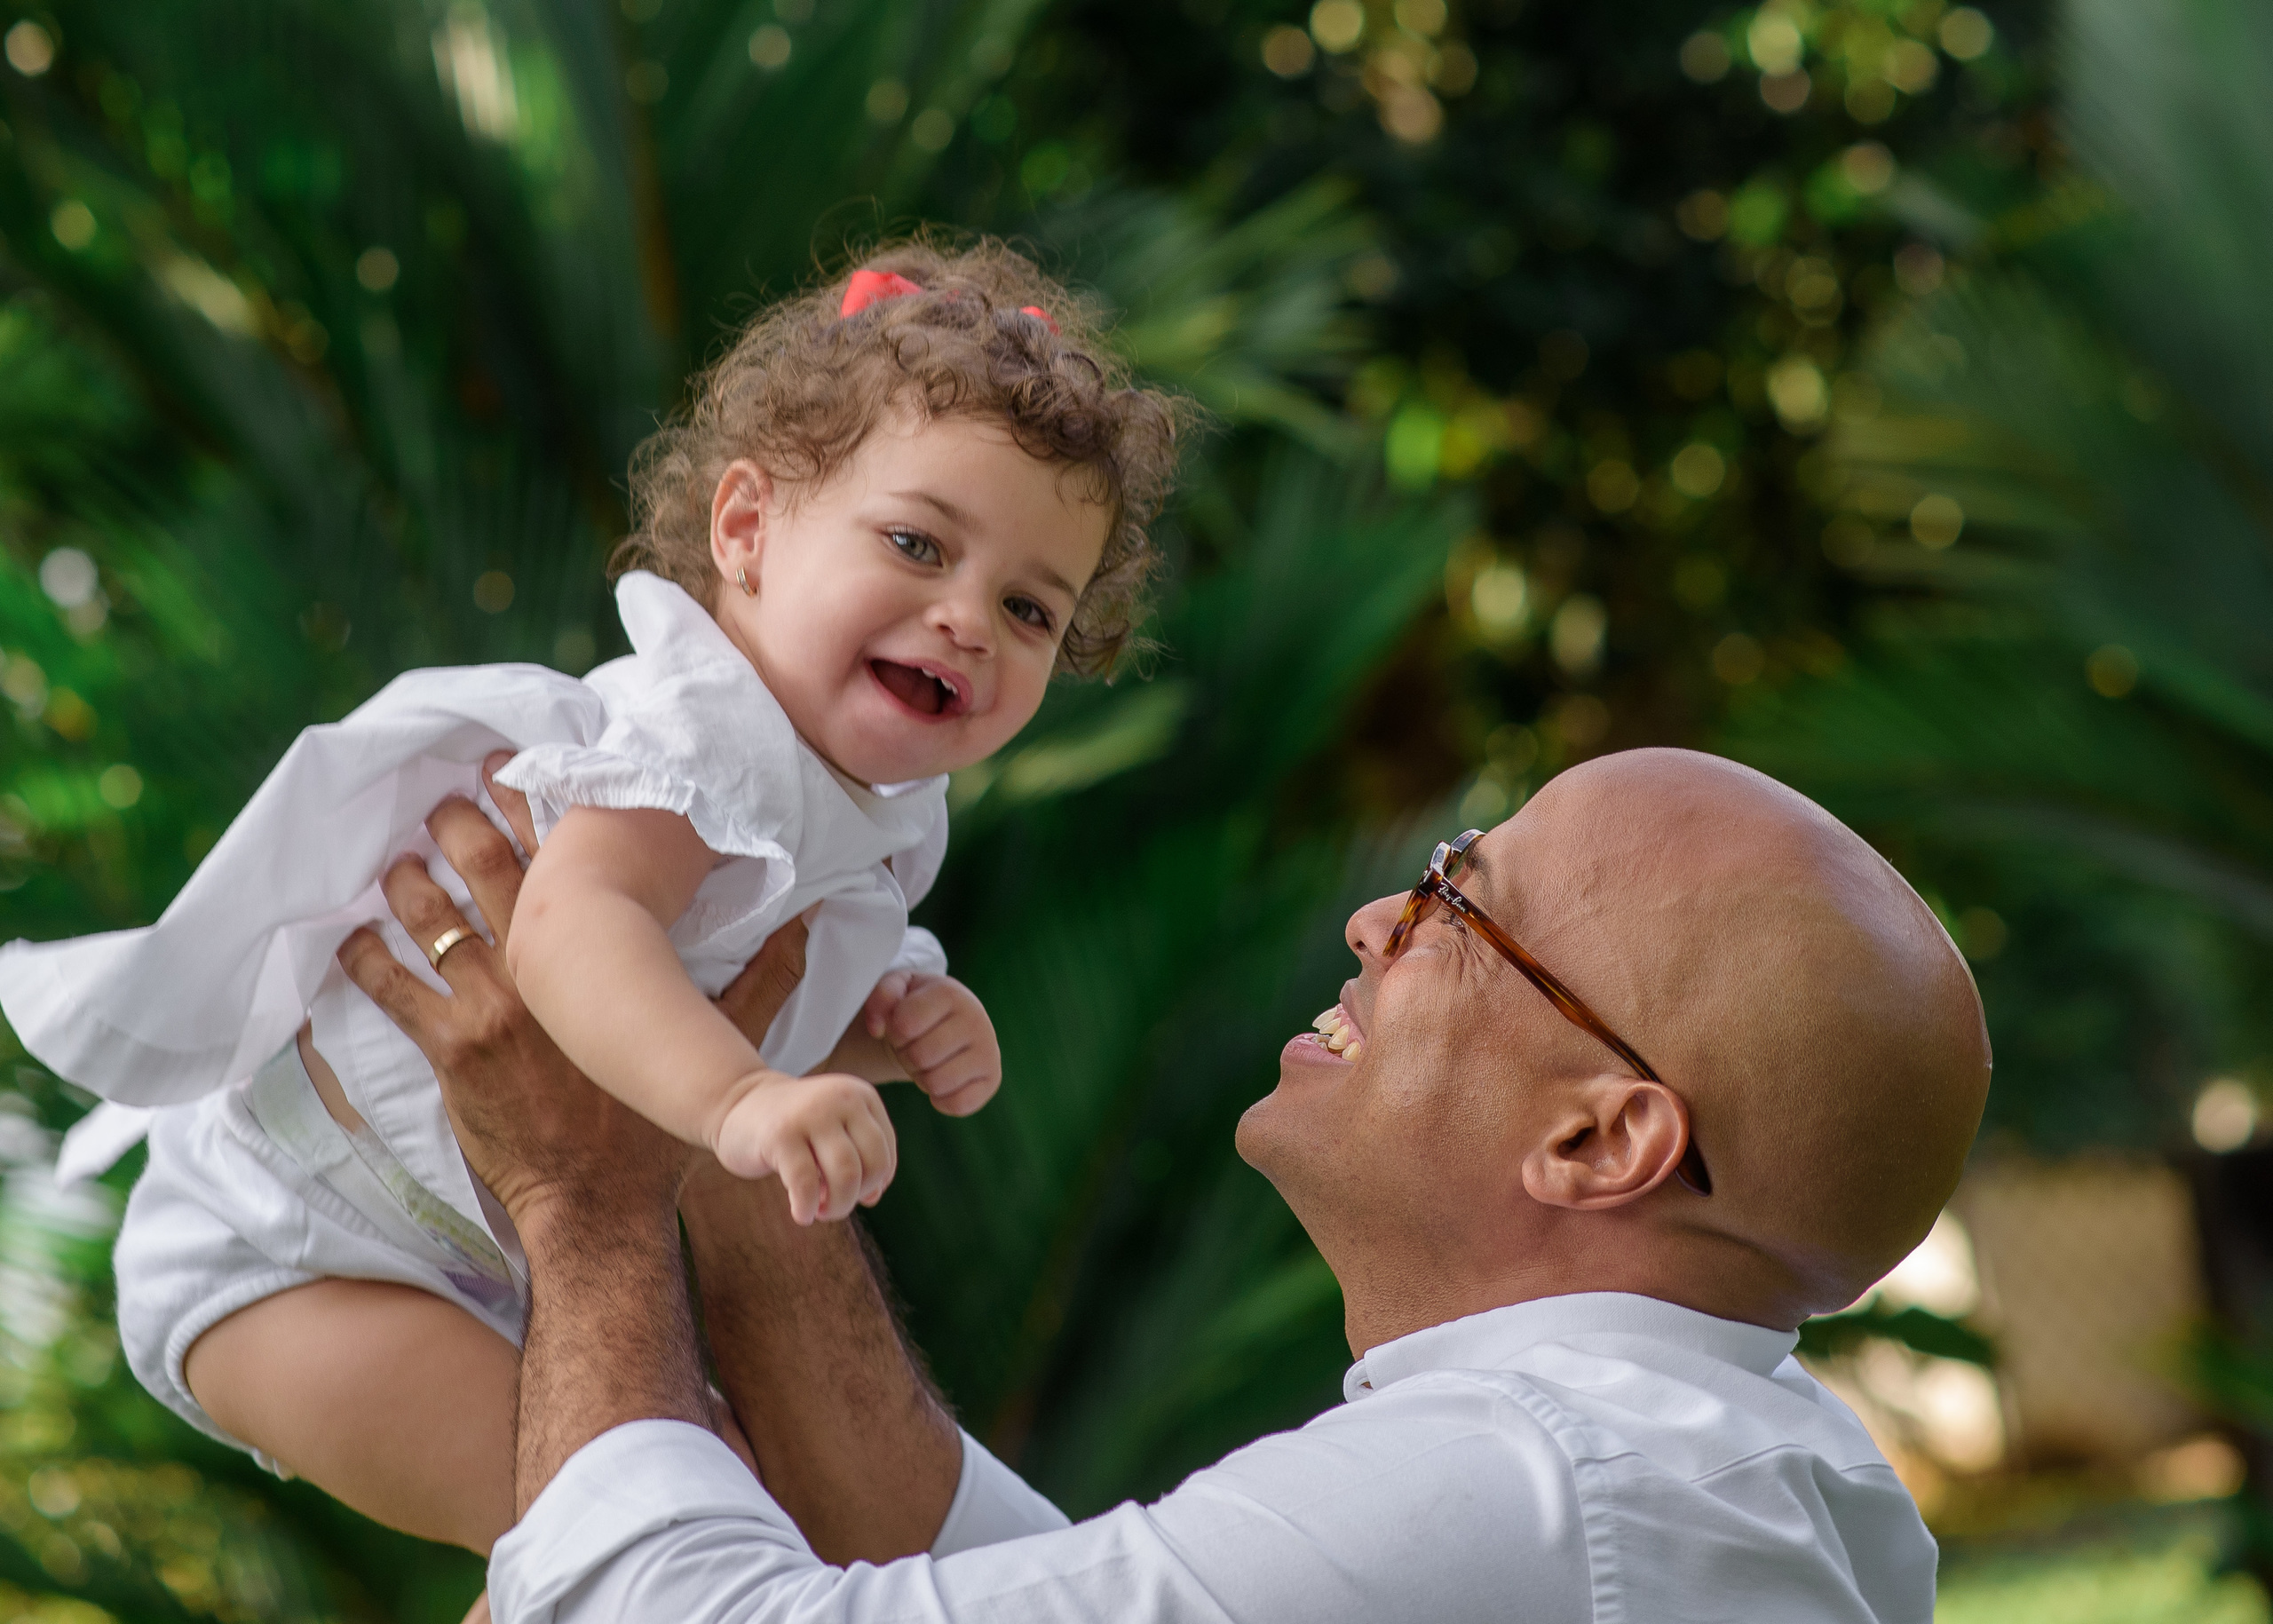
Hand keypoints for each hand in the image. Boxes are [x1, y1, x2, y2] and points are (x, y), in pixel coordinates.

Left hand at [337, 756, 813, 1237]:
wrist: (598, 1203)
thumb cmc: (655, 1130)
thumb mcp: (725, 1045)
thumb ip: (767, 980)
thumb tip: (807, 924)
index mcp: (601, 958)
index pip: (561, 857)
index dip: (531, 807)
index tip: (507, 769)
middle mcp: (541, 971)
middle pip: (487, 870)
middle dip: (460, 826)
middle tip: (442, 799)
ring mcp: (490, 1009)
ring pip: (434, 921)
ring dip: (410, 883)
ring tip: (397, 859)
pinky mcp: (451, 1052)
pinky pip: (394, 993)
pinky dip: (366, 960)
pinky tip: (350, 938)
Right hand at [712, 1070, 895, 1223]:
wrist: (738, 1103)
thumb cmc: (794, 1128)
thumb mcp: (835, 1134)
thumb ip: (861, 1160)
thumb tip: (873, 1197)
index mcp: (861, 1096)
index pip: (886, 1154)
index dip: (872, 1184)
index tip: (850, 1192)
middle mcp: (840, 1098)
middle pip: (873, 1164)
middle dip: (857, 1196)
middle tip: (833, 1205)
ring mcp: (810, 1113)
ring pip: (846, 1174)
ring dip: (837, 1206)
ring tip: (819, 1210)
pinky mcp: (780, 1134)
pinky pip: (805, 1184)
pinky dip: (806, 1208)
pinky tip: (800, 1215)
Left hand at [861, 972, 1000, 1116]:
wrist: (948, 1021)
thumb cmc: (916, 1007)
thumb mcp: (895, 990)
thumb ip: (879, 997)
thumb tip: (876, 1027)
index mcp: (950, 993)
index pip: (904, 1025)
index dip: (894, 1032)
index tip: (902, 1026)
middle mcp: (976, 1019)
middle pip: (920, 1057)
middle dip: (907, 1056)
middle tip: (914, 1046)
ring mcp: (988, 1050)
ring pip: (936, 1083)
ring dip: (922, 1078)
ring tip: (927, 1061)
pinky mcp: (992, 1079)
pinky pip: (957, 1104)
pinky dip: (940, 1100)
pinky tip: (940, 1081)